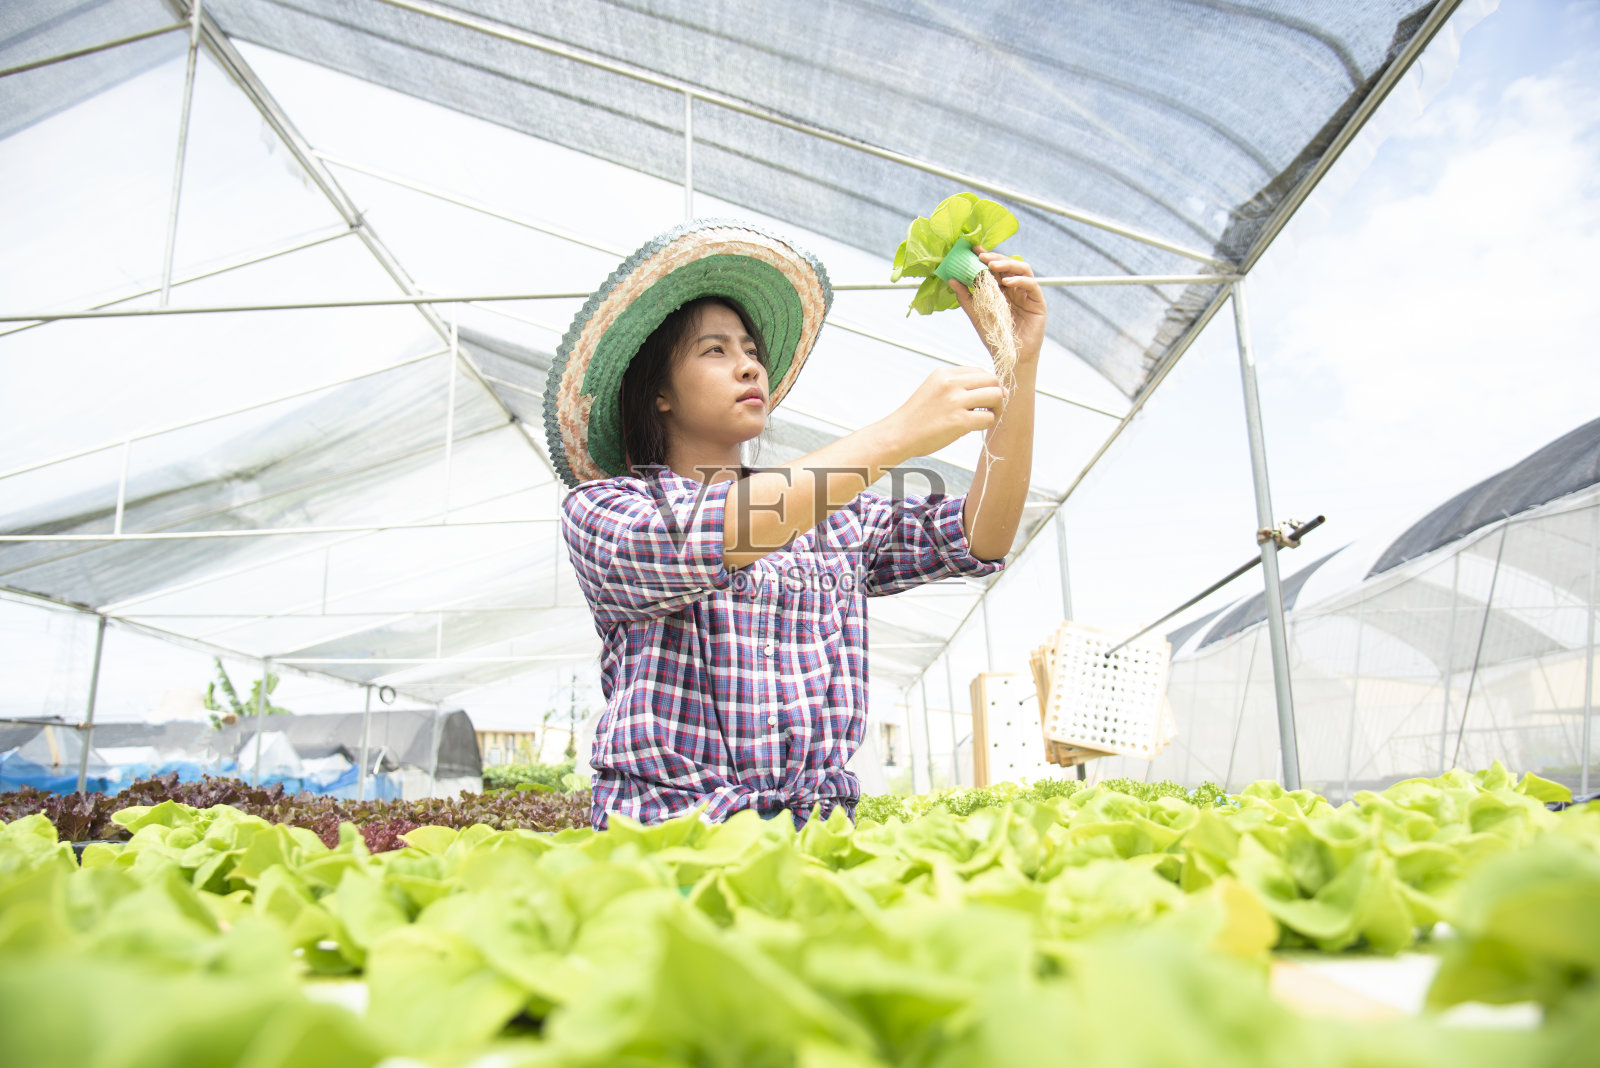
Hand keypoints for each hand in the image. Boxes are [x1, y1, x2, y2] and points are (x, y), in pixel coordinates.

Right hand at [879, 366, 1005, 458]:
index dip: (988, 385)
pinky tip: (975, 427)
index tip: (984, 398)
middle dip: (998, 394)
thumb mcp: (935, 389)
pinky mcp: (959, 421)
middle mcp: (950, 383)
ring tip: (986, 417)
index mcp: (944, 373)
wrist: (899, 434)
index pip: (981, 371)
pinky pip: (988, 418)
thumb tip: (995, 390)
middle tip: (991, 408)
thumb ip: (958, 385)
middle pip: (993, 380)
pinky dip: (987, 423)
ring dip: (997, 408)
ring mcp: (955, 401)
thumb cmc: (918, 416)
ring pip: (996, 396)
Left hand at [948, 245, 1046, 362]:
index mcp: (1001, 289)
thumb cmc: (995, 338)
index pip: (995, 268)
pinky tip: (1007, 282)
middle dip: (995, 258)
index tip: (973, 249)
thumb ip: (966, 297)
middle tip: (981, 256)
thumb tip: (951, 279)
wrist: (1010, 358)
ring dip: (1007, 264)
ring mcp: (1027, 294)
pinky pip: (1031, 285)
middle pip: (1008, 265)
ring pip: (1022, 269)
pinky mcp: (1038, 302)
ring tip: (992, 266)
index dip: (986, 257)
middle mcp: (1015, 288)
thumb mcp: (976, 315)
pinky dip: (1019, 280)